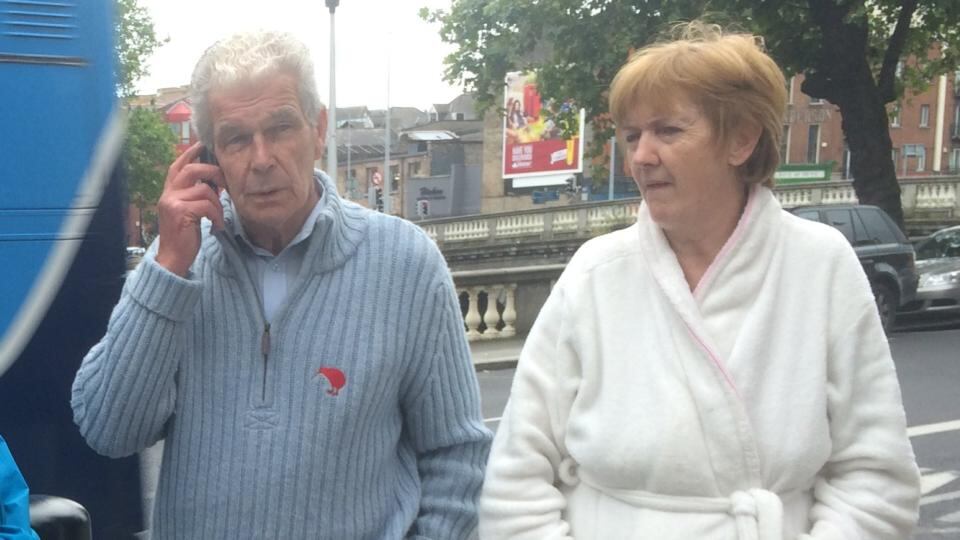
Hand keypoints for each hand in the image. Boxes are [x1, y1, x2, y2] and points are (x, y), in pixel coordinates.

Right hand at [154, 143, 225, 276]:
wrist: (174, 258)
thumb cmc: (184, 234)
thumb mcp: (188, 210)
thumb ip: (194, 194)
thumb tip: (215, 180)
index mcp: (169, 191)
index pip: (178, 165)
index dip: (191, 153)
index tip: (203, 144)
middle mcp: (167, 193)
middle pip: (193, 170)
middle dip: (213, 173)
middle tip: (225, 185)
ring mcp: (172, 202)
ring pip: (204, 190)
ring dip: (217, 204)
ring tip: (217, 217)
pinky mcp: (180, 212)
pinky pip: (207, 206)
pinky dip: (216, 215)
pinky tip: (216, 226)